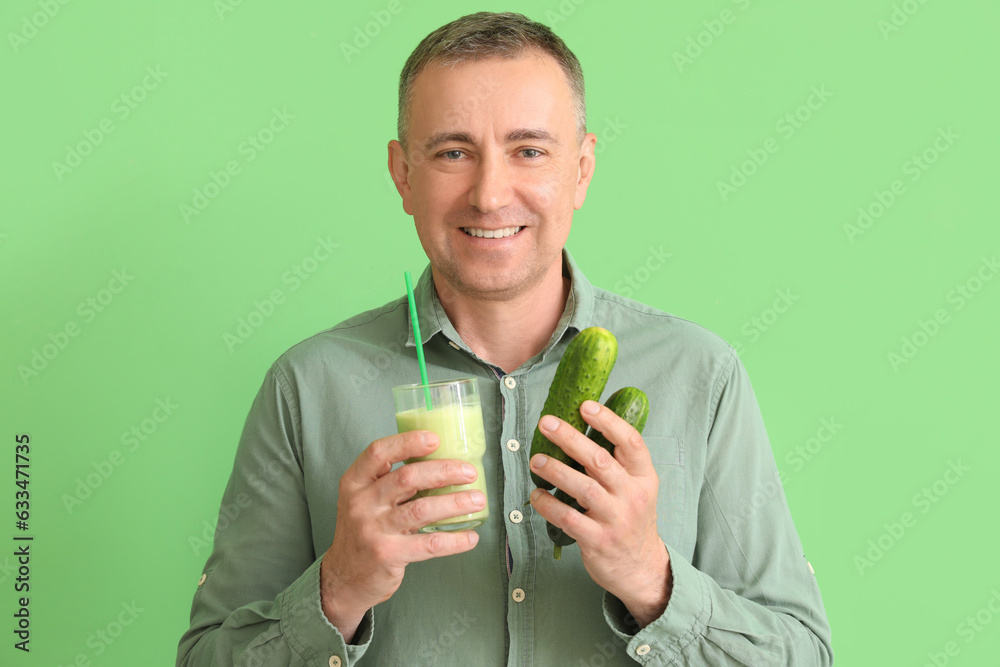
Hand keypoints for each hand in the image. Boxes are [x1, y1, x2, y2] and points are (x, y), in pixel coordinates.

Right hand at [319, 430, 484, 641]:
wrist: (345, 578)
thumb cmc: (363, 532)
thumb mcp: (365, 501)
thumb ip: (390, 483)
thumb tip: (439, 462)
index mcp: (355, 482)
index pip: (378, 452)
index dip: (407, 442)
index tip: (436, 439)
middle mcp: (360, 503)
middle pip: (407, 478)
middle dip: (444, 471)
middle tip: (469, 472)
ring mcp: (372, 530)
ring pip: (422, 510)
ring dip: (455, 503)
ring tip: (477, 500)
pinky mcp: (387, 555)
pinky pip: (428, 544)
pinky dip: (454, 540)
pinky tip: (470, 536)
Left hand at [528, 400, 671, 627]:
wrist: (641, 568)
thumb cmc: (632, 520)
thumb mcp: (638, 489)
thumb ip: (617, 464)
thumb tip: (581, 428)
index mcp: (644, 478)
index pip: (631, 442)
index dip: (608, 421)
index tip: (586, 406)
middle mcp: (632, 496)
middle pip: (600, 460)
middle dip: (570, 438)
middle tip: (546, 423)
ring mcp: (615, 519)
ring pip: (583, 488)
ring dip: (556, 470)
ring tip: (536, 460)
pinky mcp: (597, 540)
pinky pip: (568, 518)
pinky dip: (548, 505)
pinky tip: (536, 495)